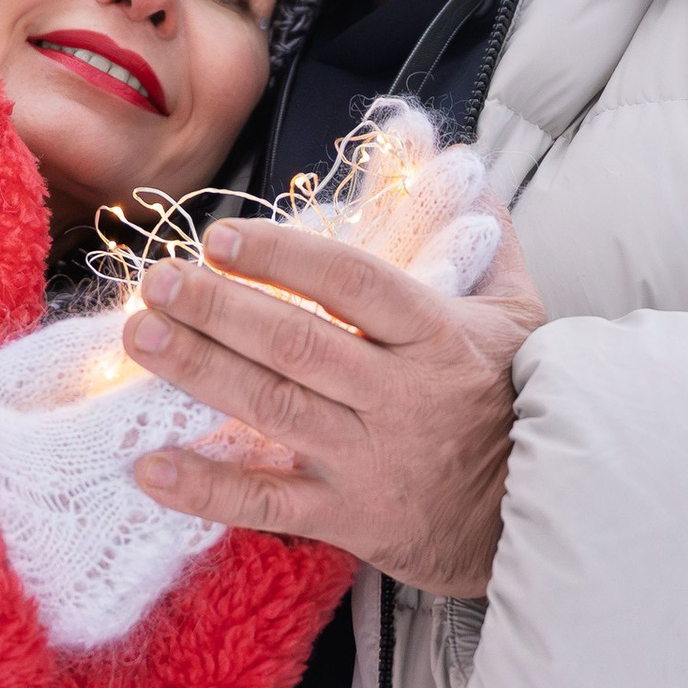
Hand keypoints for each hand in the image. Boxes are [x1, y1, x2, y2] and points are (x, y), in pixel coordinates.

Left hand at [122, 212, 545, 596]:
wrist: (546, 514)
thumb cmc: (519, 403)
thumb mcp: (522, 315)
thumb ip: (490, 238)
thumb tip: (468, 170)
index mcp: (435, 336)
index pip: (352, 285)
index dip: (284, 258)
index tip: (222, 238)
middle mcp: (398, 395)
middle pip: (296, 343)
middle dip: (218, 309)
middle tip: (157, 281)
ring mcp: (368, 459)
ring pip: (273, 408)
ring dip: (200, 371)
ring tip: (142, 337)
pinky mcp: (348, 517)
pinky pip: (269, 503)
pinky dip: (208, 488)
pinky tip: (151, 467)